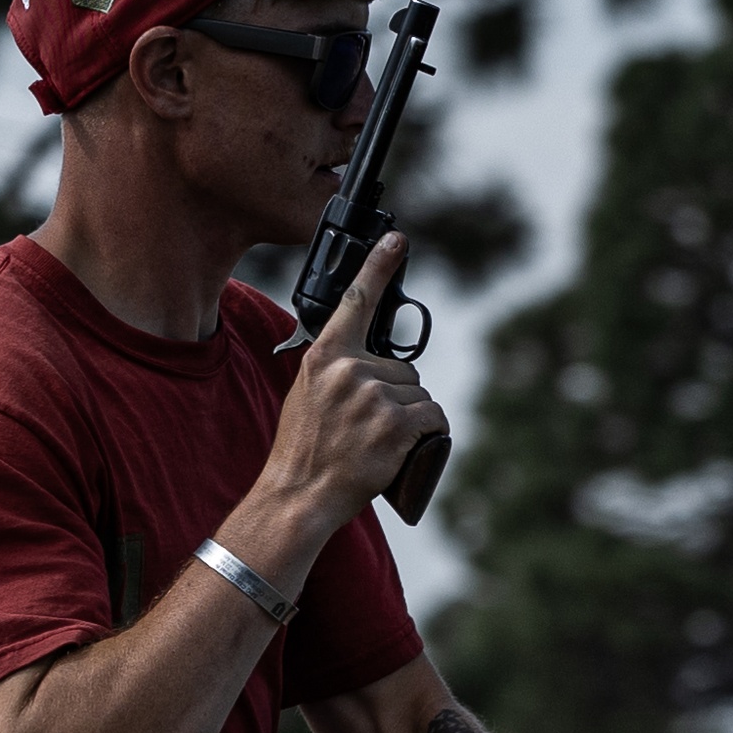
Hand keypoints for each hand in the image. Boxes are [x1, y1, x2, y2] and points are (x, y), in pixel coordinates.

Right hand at [266, 233, 448, 530]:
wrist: (299, 493)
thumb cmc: (305, 449)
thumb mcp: (307, 394)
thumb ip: (336, 370)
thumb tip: (370, 363)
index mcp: (324, 357)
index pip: (356, 301)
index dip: (378, 266)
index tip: (397, 238)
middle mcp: (349, 370)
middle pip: (402, 369)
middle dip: (394, 397)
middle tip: (365, 428)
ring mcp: (373, 396)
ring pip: (418, 395)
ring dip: (409, 419)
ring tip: (376, 442)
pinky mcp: (396, 424)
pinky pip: (432, 417)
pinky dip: (427, 434)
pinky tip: (403, 449)